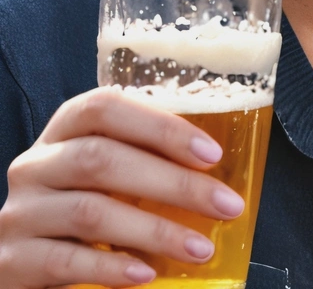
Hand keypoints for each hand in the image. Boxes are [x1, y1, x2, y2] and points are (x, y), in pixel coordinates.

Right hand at [0, 88, 243, 288]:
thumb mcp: (104, 173)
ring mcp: (20, 212)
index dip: (160, 126)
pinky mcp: (12, 261)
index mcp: (64, 129)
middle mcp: (36, 164)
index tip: (211, 154)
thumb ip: (142, 158)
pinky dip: (111, 267)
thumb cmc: (78, 207)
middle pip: (102, 159)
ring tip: (200, 248)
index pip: (106, 108)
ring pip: (90, 211)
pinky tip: (147, 274)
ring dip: (155, 230)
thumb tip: (215, 169)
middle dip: (173, 182)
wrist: (25, 260)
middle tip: (224, 205)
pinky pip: (65, 260)